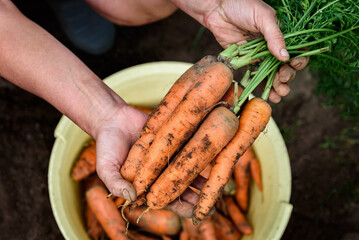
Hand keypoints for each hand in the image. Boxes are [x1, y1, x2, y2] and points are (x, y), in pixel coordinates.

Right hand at [95, 105, 208, 216]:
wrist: (113, 119)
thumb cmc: (107, 146)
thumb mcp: (106, 167)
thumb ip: (116, 183)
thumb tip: (131, 197)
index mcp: (147, 185)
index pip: (167, 201)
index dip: (182, 208)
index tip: (196, 213)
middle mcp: (161, 173)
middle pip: (183, 188)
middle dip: (198, 197)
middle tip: (214, 204)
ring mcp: (168, 157)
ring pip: (189, 170)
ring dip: (203, 179)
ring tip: (219, 185)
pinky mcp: (173, 140)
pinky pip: (188, 149)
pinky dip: (200, 154)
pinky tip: (214, 159)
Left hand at [171, 0, 308, 101]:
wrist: (217, 8)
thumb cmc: (242, 5)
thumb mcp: (262, 17)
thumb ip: (274, 36)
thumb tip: (286, 57)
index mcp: (280, 34)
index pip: (295, 50)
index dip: (297, 61)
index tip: (293, 67)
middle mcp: (271, 46)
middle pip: (284, 66)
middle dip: (286, 77)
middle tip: (283, 82)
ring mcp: (258, 55)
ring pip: (271, 74)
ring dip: (276, 86)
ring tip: (279, 96)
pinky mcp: (245, 61)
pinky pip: (255, 75)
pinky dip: (260, 86)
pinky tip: (267, 95)